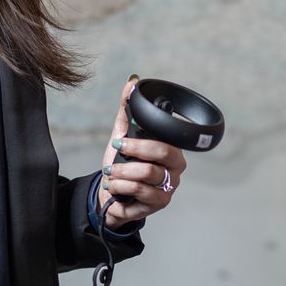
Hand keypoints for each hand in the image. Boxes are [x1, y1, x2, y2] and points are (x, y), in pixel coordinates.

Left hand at [99, 77, 186, 229]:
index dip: (143, 138)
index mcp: (170, 147)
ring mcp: (169, 185)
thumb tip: (131, 82)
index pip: (167, 136)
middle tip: (116, 150)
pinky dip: (122, 187)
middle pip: (162, 152)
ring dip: (123, 172)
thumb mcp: (122, 135)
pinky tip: (114, 186)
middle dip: (133, 151)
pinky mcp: (160, 202)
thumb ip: (127, 110)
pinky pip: (142, 191)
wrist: (111, 194)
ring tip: (110, 173)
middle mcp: (174, 166)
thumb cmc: (121, 164)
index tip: (122, 139)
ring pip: (149, 173)